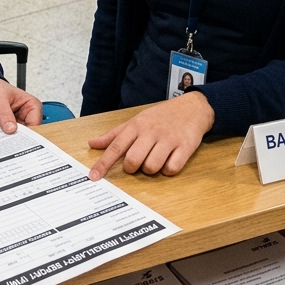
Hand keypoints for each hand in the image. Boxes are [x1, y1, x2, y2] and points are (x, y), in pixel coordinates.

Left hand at [0, 77, 42, 132]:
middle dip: (14, 137)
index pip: (35, 124)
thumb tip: (11, 129)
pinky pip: (3, 137)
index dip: (27, 133)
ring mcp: (17, 123)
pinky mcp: (7, 128)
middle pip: (26, 134)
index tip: (15, 135)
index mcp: (32, 106)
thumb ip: (5, 114)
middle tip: (2, 136)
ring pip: (14, 137)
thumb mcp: (0, 99)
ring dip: (2, 137)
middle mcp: (26, 116)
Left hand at [87, 91, 214, 180]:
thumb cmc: (160, 117)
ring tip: (155, 159)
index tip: (94, 176)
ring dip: (151, 169)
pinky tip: (169, 160)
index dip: (103, 163)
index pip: (115, 147)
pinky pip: (172, 169)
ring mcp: (168, 139)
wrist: (191, 107)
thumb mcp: (135, 120)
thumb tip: (92, 143)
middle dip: (132, 168)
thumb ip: (114, 134)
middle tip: (137, 163)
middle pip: (133, 160)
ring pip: (151, 167)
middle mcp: (151, 132)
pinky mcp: (185, 147)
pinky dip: (168, 170)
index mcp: (136, 125)